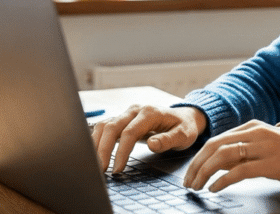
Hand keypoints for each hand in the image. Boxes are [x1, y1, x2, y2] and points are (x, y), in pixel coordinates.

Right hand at [92, 105, 206, 172]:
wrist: (184, 117)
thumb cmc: (184, 127)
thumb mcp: (183, 135)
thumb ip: (168, 140)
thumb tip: (151, 145)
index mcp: (150, 113)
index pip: (129, 132)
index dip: (121, 152)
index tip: (117, 169)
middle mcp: (135, 110)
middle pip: (112, 127)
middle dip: (103, 149)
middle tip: (101, 170)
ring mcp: (127, 113)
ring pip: (104, 125)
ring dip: (96, 143)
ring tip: (94, 163)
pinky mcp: (123, 119)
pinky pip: (105, 127)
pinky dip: (97, 139)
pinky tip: (94, 153)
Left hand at [183, 120, 279, 192]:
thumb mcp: (267, 150)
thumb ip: (243, 154)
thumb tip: (217, 164)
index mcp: (254, 127)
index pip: (217, 139)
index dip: (200, 157)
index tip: (191, 172)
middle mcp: (258, 133)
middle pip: (215, 146)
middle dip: (197, 165)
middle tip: (188, 182)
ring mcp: (266, 147)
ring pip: (224, 156)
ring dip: (205, 173)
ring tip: (197, 187)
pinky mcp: (273, 163)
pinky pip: (240, 171)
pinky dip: (222, 180)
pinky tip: (215, 189)